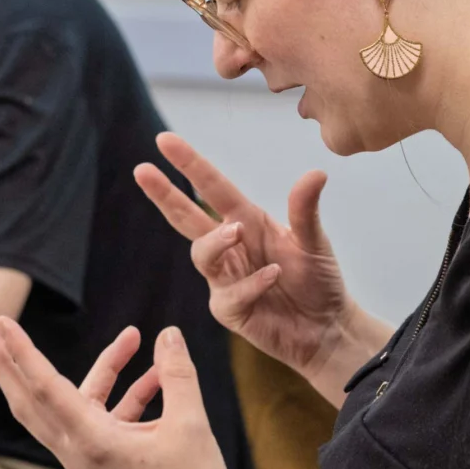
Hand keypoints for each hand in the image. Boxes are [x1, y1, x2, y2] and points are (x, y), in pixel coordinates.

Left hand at [0, 318, 252, 468]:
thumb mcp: (190, 424)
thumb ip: (177, 374)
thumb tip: (169, 335)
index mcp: (92, 444)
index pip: (44, 387)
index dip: (21, 351)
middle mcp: (80, 455)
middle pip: (31, 402)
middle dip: (11, 363)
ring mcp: (89, 465)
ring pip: (72, 409)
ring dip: (99, 374)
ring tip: (132, 339)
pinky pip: (100, 424)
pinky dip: (121, 400)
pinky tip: (155, 382)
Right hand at [134, 132, 358, 378]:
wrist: (327, 327)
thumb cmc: (317, 281)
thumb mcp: (313, 241)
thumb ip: (305, 209)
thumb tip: (316, 172)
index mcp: (245, 221)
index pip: (211, 187)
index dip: (188, 164)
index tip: (164, 140)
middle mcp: (230, 247)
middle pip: (186, 217)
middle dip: (164, 194)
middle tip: (142, 170)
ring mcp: (224, 279)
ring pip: (202, 255)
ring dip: (216, 241)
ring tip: (238, 231)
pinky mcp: (228, 309)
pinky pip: (230, 293)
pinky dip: (251, 283)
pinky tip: (272, 275)